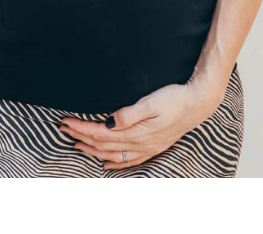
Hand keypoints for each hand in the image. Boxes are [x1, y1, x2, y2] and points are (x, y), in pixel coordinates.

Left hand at [58, 80, 222, 169]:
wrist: (198, 103)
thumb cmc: (175, 98)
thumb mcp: (151, 102)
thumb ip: (129, 114)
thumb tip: (108, 122)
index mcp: (136, 131)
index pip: (100, 132)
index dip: (81, 128)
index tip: (66, 122)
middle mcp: (139, 143)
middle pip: (103, 144)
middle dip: (81, 137)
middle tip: (64, 130)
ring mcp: (146, 147)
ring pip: (112, 153)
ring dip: (92, 150)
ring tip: (76, 145)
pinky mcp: (153, 146)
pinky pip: (129, 160)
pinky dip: (114, 163)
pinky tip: (106, 163)